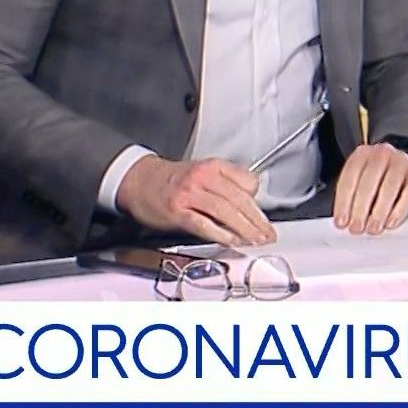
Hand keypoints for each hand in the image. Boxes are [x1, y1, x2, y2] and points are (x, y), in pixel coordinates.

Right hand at [115, 156, 276, 246]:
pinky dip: (219, 233)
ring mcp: (189, 193)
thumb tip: (249, 209)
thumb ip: (226, 187)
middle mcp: (203, 177)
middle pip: (239, 199)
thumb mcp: (203, 173)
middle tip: (267, 235)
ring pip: (224, 211)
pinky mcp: (177, 210)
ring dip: (243, 229)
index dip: (258, 202)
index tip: (264, 218)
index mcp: (213, 167)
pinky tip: (231, 241)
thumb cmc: (173, 180)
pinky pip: (203, 223)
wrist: (139, 180)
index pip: (247, 182)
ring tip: (254, 240)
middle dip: (257, 221)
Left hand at [333, 144, 407, 234]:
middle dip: (360, 208)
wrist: (405, 168)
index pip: (349, 178)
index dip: (343, 202)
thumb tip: (345, 221)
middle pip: (369, 182)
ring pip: (389, 187)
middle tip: (357, 227)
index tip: (342, 222)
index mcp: (362, 154)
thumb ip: (352, 198)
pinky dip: (399, 210)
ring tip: (374, 228)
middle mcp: (382, 154)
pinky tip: (391, 222)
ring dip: (379, 211)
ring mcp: (402, 161)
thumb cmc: (378, 178)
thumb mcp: (361, 180)